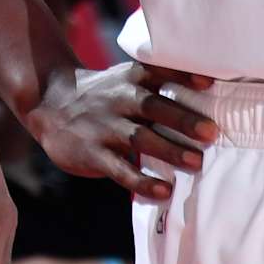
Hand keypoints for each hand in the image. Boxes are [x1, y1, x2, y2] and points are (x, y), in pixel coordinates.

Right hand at [27, 62, 217, 199]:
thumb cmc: (104, 95)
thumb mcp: (125, 80)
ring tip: (196, 162)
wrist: (51, 105)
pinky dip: (142, 181)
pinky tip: (164, 191)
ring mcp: (105, 127)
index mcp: (131, 79)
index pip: (160, 72)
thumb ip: (158, 86)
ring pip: (140, 138)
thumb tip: (209, 95)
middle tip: (212, 132)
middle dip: (184, 120)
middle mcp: (119, 99)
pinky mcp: (92, 153)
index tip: (210, 83)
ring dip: (169, 150)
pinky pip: (120, 169)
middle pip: (154, 107)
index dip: (184, 76)